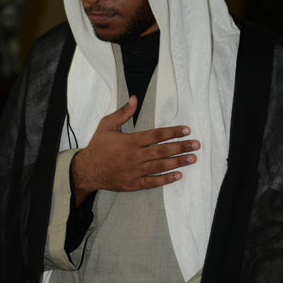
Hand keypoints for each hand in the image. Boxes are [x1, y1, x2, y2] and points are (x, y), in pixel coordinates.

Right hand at [71, 96, 199, 205]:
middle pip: (162, 150)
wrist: (87, 170)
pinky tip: (178, 175)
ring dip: (178, 162)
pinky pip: (152, 182)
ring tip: (192, 158)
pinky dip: (166, 179)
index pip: (156, 135)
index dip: (173, 132)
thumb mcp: (106, 125)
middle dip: (181, 147)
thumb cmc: (98, 146)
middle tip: (196, 144)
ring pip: (160, 166)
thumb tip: (134, 98)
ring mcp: (135, 171)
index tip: (186, 130)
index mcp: (130, 141)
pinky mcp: (133, 183)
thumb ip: (122, 112)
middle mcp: (135, 156)